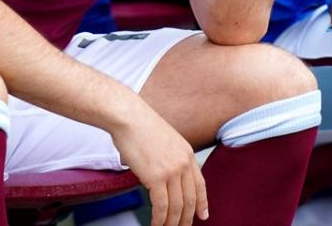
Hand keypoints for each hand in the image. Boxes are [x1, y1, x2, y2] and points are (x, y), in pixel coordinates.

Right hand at [112, 104, 207, 225]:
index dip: (202, 202)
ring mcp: (171, 170)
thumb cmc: (139, 125)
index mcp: (187, 153)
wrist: (128, 116)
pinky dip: (159, 219)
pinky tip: (155, 225)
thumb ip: (169, 158)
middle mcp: (183, 163)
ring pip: (177, 206)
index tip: (203, 215)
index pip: (200, 184)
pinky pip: (161, 206)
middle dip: (186, 218)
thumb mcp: (164, 140)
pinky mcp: (157, 177)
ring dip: (172, 222)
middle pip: (190, 199)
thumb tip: (162, 176)